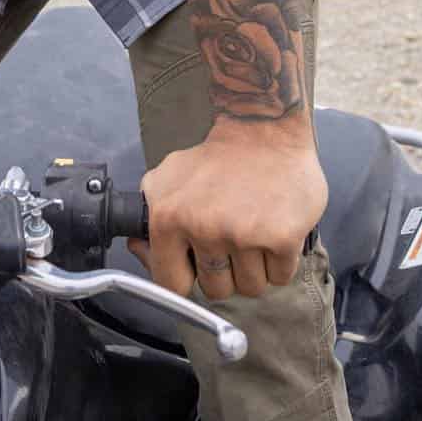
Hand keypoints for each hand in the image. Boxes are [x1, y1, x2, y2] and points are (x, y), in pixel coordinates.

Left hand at [128, 121, 326, 301]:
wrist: (263, 131)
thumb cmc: (216, 158)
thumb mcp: (168, 177)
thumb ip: (150, 214)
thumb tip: (139, 248)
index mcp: (169, 218)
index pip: (172, 283)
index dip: (187, 279)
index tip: (198, 268)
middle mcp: (204, 229)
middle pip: (217, 290)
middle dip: (226, 271)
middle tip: (232, 235)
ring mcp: (243, 235)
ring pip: (251, 287)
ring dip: (254, 267)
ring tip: (253, 228)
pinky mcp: (282, 238)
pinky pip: (280, 276)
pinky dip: (280, 260)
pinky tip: (274, 228)